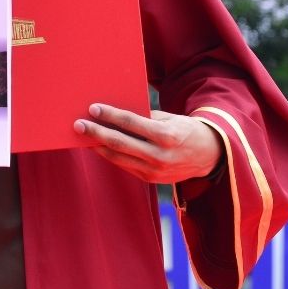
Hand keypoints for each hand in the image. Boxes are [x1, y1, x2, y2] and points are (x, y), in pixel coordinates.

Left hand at [73, 104, 222, 185]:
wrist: (209, 156)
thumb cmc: (185, 130)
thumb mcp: (170, 118)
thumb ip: (145, 118)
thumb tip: (115, 115)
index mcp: (167, 135)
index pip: (131, 123)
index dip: (110, 115)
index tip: (93, 108)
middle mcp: (160, 155)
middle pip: (120, 143)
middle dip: (96, 133)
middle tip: (78, 125)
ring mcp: (155, 170)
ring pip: (118, 157)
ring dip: (98, 146)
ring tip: (84, 136)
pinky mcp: (151, 179)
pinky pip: (125, 165)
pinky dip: (110, 155)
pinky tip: (99, 147)